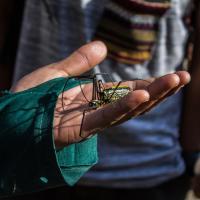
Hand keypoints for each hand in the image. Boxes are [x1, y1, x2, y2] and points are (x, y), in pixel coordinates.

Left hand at [12, 41, 190, 147]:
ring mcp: (91, 122)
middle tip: (183, 77)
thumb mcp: (56, 73)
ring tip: (173, 82)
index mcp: (94, 98)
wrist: (10, 119)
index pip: (128, 91)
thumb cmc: (30, 98)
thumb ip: (79, 61)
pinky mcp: (81, 130)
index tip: (169, 76)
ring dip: (151, 97)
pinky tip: (142, 96)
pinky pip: (107, 118)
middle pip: (134, 102)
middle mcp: (98, 110)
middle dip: (159, 90)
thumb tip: (103, 46)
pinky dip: (125, 107)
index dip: (149, 85)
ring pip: (127, 110)